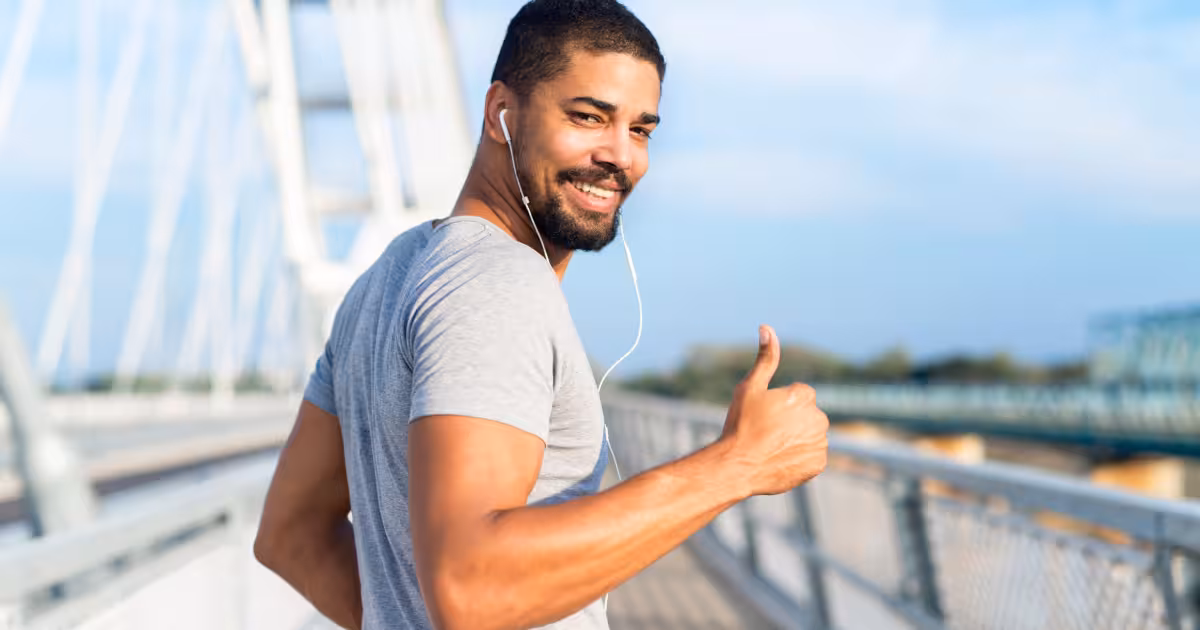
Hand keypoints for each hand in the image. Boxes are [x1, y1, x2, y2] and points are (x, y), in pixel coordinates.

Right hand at [719, 325, 828, 495]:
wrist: (738, 466)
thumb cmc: (741, 424)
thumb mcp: (749, 387)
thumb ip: (765, 358)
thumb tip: (767, 327)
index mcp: (804, 396)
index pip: (799, 396)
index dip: (779, 405)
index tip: (764, 415)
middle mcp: (818, 418)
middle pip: (807, 416)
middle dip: (792, 421)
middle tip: (767, 432)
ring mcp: (820, 443)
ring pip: (810, 435)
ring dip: (797, 439)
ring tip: (772, 447)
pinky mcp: (819, 464)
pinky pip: (812, 456)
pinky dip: (800, 457)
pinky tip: (780, 459)